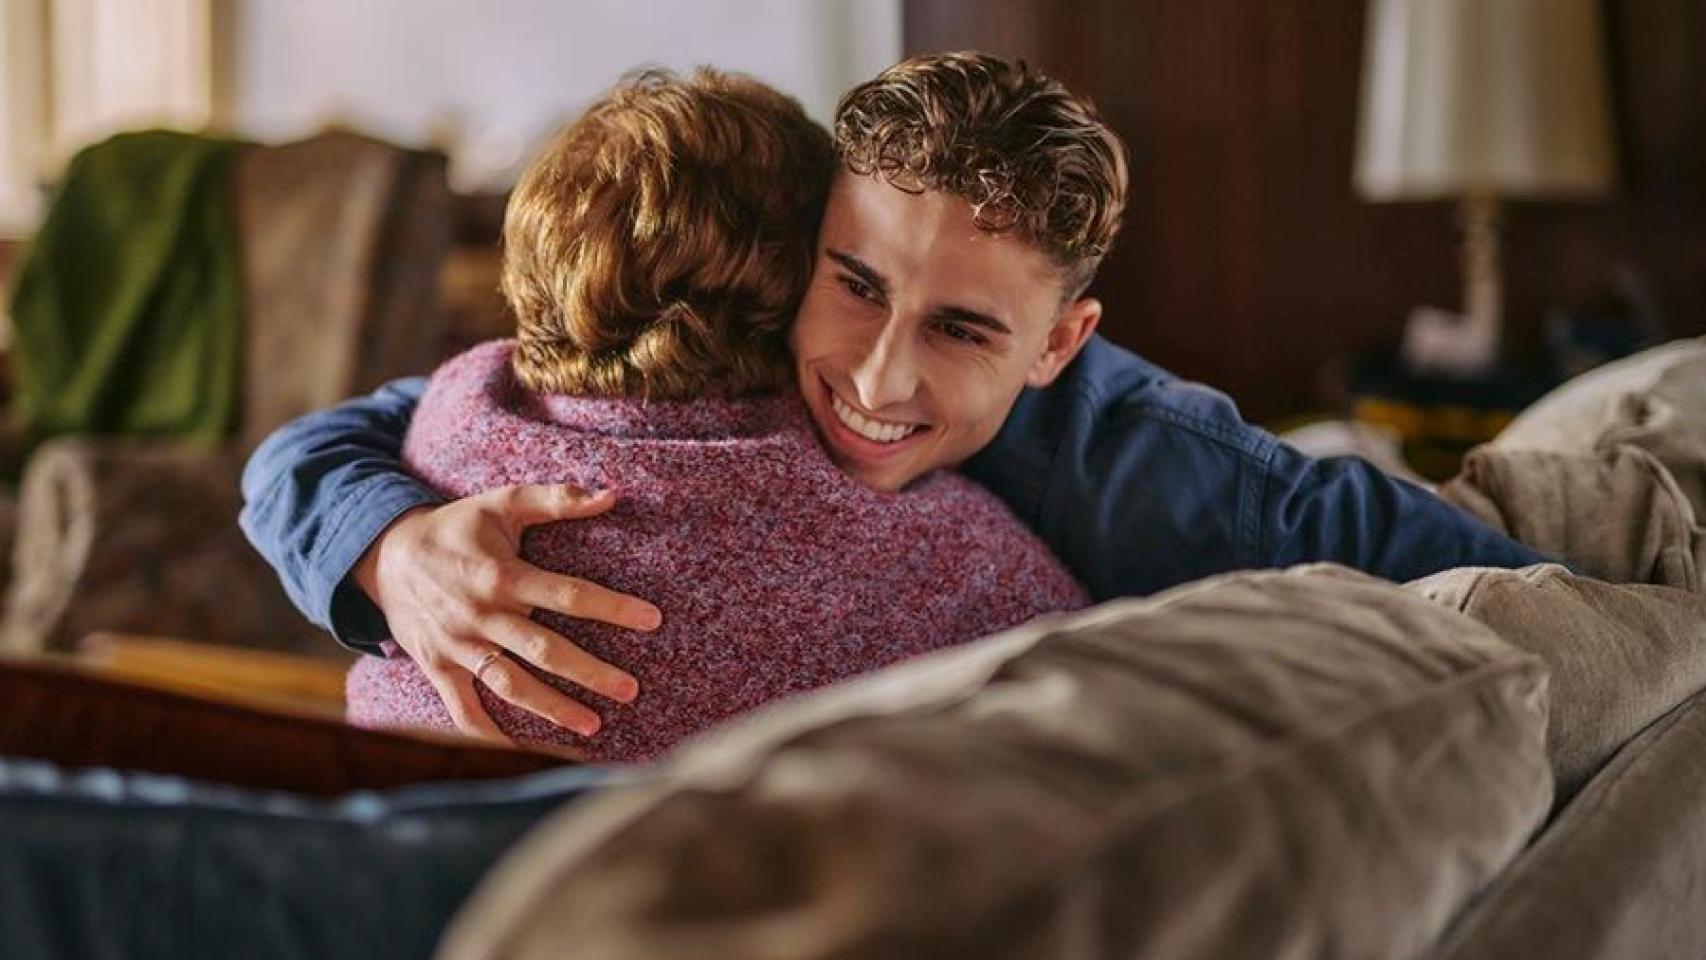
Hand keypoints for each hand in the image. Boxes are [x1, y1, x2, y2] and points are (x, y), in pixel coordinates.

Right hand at [352, 485, 661, 742]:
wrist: (384, 554)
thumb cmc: (456, 526)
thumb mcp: (502, 502)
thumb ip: (556, 499)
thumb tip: (613, 495)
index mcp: (501, 575)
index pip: (566, 594)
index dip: (611, 608)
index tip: (652, 620)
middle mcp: (481, 615)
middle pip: (544, 650)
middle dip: (590, 673)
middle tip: (631, 689)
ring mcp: (457, 645)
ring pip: (509, 684)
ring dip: (551, 708)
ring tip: (594, 725)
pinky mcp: (437, 666)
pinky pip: (461, 708)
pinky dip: (486, 732)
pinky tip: (520, 748)